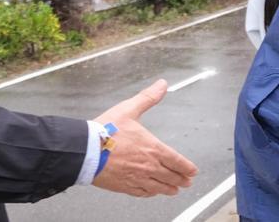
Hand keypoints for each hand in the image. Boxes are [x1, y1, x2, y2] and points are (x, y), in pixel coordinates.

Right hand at [92, 79, 198, 196]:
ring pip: (158, 187)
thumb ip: (148, 98)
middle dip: (181, 179)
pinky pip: (142, 192)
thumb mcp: (129, 109)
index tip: (192, 171)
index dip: (187, 167)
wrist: (85, 150)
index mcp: (152, 148)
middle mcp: (148, 165)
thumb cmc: (105, 131)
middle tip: (187, 182)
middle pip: (170, 176)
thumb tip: (161, 85)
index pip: (176, 161)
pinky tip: (152, 192)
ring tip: (174, 190)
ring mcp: (136, 177)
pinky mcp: (124, 186)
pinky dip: (150, 193)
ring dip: (169, 189)